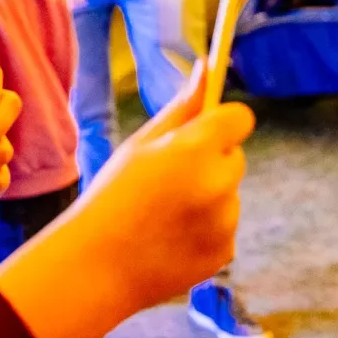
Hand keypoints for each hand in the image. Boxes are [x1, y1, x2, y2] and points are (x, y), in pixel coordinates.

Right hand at [0, 61, 253, 337]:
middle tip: (169, 180)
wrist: (97, 268)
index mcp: (196, 149)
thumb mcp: (140, 144)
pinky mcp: (224, 253)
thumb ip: (182, 107)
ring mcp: (225, 222)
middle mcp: (218, 184)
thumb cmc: (111, 197)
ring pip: (229, 196)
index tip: (204, 132)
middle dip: (212, 163)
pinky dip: (206, 232)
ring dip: (209, 199)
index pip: (240, 118)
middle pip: (235, 158)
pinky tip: (171, 239)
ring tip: (163, 216)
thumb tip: (207, 69)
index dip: (223, 122)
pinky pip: (224, 229)